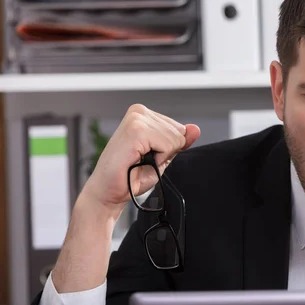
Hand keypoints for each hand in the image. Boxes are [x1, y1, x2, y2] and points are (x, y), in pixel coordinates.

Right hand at [83, 104, 199, 219]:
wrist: (108, 192)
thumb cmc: (130, 175)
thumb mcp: (163, 156)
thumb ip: (180, 142)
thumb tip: (195, 128)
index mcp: (144, 115)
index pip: (180, 129)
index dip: (169, 148)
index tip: (148, 155)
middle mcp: (139, 112)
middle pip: (180, 132)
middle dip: (166, 152)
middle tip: (142, 160)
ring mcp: (136, 119)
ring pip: (175, 138)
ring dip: (161, 156)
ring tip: (139, 161)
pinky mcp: (136, 130)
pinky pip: (167, 145)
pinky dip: (158, 159)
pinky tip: (138, 160)